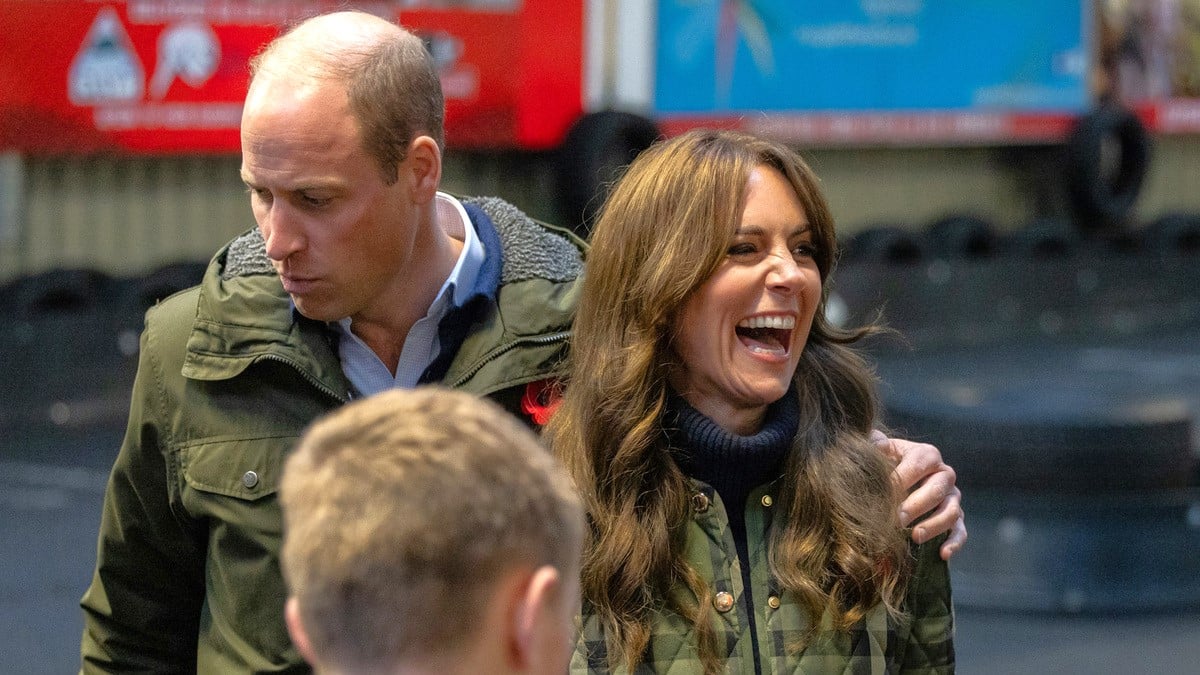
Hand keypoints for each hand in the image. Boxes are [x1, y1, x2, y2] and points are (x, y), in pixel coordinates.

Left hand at [872, 431, 966, 559]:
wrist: (892, 476)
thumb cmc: (883, 462)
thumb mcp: (877, 449)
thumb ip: (874, 444)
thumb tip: (874, 443)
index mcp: (926, 455)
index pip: (918, 465)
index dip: (901, 479)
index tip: (884, 494)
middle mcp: (944, 474)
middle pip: (937, 490)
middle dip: (916, 505)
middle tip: (896, 519)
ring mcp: (952, 497)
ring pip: (951, 511)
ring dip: (933, 525)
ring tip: (914, 536)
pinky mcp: (955, 518)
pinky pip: (961, 530)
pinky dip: (954, 542)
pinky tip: (942, 554)